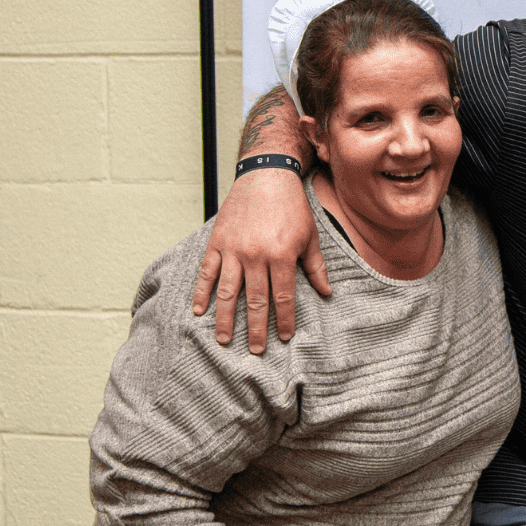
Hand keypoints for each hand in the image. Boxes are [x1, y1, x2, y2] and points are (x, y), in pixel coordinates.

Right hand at [191, 167, 329, 353]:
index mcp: (282, 255)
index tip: (284, 337)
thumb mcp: (310, 236)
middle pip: (255, 301)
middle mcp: (256, 256)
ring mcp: (234, 250)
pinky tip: (199, 311)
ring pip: (227, 292)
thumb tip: (326, 293)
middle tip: (255, 350)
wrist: (266, 175)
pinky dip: (202, 292)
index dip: (284, 320)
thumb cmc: (292, 207)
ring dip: (225, 318)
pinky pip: (207, 272)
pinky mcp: (218, 242)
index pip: (283, 297)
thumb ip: (316, 267)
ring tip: (225, 340)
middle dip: (256, 329)